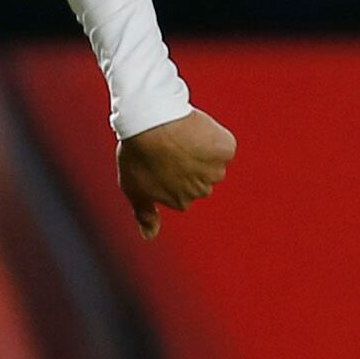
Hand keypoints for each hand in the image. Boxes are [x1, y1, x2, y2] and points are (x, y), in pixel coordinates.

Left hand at [116, 108, 235, 237]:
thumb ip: (144, 213)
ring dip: (202, 150)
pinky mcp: (226, 150)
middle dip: (190, 164)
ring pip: (214, 161)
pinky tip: (196, 130)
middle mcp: (202, 191)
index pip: (183, 189)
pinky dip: (213, 137)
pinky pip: (223, 144)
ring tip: (182, 136)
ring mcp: (216, 171)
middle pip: (202, 178)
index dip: (172, 170)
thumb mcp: (133, 187)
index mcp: (181, 202)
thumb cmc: (138, 153)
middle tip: (170, 147)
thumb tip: (148, 236)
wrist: (151, 122)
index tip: (161, 159)